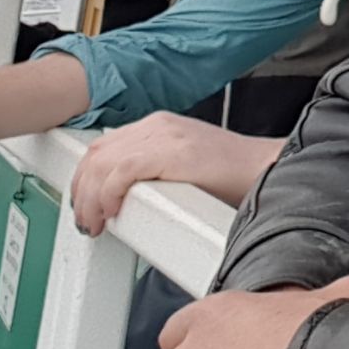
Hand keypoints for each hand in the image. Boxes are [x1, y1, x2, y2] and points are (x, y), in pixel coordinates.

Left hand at [69, 113, 281, 234]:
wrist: (266, 169)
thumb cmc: (233, 175)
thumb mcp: (184, 163)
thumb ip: (155, 168)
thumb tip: (123, 195)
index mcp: (159, 124)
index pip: (103, 146)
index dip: (85, 178)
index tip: (84, 204)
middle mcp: (158, 124)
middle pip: (97, 153)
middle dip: (81, 191)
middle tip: (86, 221)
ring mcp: (166, 135)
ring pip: (103, 162)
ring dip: (90, 199)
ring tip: (96, 224)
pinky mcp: (174, 152)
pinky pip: (123, 170)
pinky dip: (109, 193)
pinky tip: (114, 211)